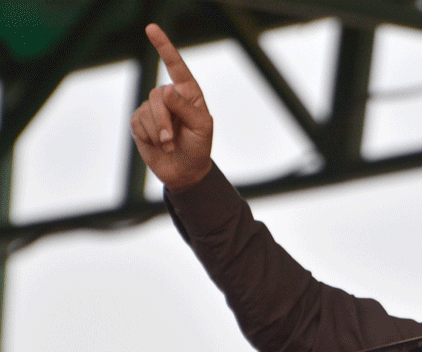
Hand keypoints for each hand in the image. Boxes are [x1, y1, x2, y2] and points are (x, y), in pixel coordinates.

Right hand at [130, 23, 212, 191]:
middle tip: (172, 139)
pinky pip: (138, 123)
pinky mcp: (140, 122)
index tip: (151, 28)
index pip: (176, 66)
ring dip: (158, 131)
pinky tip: (158, 144)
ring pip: (148, 110)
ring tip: (169, 144)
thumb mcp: (201, 127)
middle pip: (159, 96)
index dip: (164, 47)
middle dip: (164, 120)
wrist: (185, 171)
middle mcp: (170, 97)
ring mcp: (153, 109)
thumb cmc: (198, 147)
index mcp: (189, 94)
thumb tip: (165, 88)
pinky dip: (149, 136)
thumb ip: (185, 108)